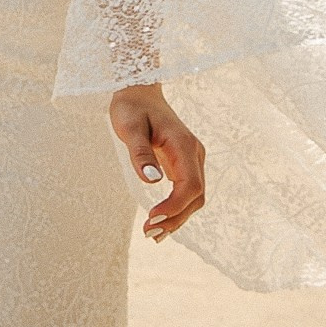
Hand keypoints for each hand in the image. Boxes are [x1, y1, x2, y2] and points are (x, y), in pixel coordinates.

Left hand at [109, 87, 205, 240]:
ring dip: (177, 218)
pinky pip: (187, 192)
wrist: (139, 92)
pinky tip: (160, 224)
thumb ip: (140, 154)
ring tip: (152, 234)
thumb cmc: (131, 107)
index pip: (190, 185)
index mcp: (184, 145)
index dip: (175, 206)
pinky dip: (177, 210)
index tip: (152, 218)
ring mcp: (192, 160)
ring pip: (194, 198)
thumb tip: (152, 181)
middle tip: (148, 233)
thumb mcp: (129, 127)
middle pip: (196, 196)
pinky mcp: (184, 164)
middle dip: (175, 218)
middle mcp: (194, 154)